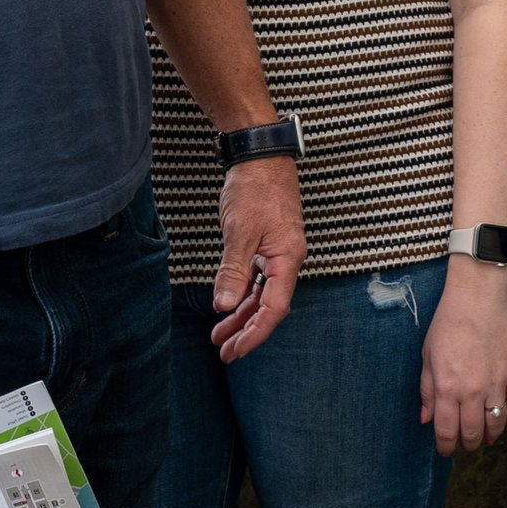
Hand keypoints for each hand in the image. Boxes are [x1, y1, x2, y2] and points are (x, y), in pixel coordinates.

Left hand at [211, 153, 307, 364]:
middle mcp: (286, 260)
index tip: (237, 349)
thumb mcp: (240, 231)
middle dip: (247, 331)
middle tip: (225, 353)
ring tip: (219, 337)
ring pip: (261, 294)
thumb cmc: (255, 188)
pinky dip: (241, 295)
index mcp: (287, 258)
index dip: (256, 332)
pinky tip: (227, 307)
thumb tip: (224, 306)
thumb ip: (233, 270)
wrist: (260, 155)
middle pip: (269, 306)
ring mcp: (276, 253)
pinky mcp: (265, 245)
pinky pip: (255, 279)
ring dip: (241, 316)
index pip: (275, 307)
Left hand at [420, 272, 506, 454]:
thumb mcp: (428, 356)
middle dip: (468, 443)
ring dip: (490, 435)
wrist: (478, 298)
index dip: (446, 446)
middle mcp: (473, 391)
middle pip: (473, 432)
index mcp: (447, 388)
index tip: (446, 450)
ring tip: (486, 438)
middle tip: (466, 443)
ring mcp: (497, 383)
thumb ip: (427, 390)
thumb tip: (427, 419)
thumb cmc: (448, 323)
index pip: (447, 430)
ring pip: (496, 423)